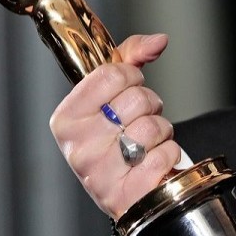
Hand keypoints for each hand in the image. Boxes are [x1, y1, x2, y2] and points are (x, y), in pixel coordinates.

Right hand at [50, 33, 182, 218]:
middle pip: (137, 99)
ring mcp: (100, 174)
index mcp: (66, 119)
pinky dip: (169, 154)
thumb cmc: (117, 144)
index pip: (112, 75)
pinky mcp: (126, 194)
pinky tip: (154, 162)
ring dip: (161, 132)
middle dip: (150, 107)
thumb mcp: (112, 100)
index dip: (133, 78)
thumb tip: (158, 41)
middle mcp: (77, 147)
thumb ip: (130, 61)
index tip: (130, 90)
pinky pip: (164, 155)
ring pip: (153, 126)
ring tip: (147, 143)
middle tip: (140, 121)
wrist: (126, 195)